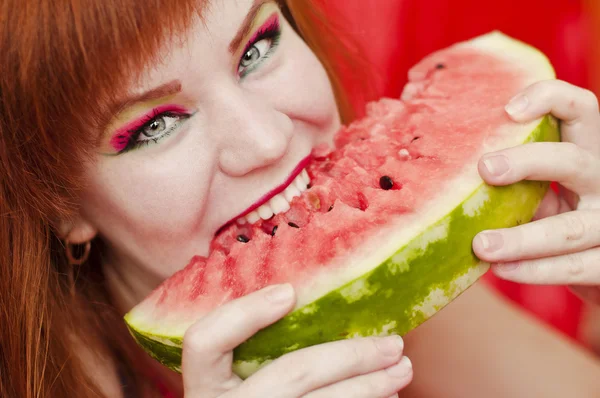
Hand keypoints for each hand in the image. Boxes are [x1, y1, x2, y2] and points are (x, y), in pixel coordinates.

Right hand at [182, 283, 412, 397]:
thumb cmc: (245, 396)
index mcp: (204, 387)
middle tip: (392, 344)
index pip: (204, 341)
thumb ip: (250, 348)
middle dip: (351, 355)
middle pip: (293, 374)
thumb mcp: (231, 379)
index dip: (245, 314)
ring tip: (401, 370)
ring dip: (372, 386)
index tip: (289, 292)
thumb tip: (302, 299)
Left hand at [472, 80, 599, 303]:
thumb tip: (446, 176)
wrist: (597, 271)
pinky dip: (535, 271)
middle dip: (528, 162)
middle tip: (484, 168)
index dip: (550, 99)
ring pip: (570, 228)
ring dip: (522, 239)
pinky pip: (575, 267)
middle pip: (572, 161)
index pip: (580, 109)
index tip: (508, 110)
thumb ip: (512, 186)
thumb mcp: (540, 199)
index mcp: (586, 154)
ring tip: (481, 245)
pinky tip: (502, 270)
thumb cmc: (556, 227)